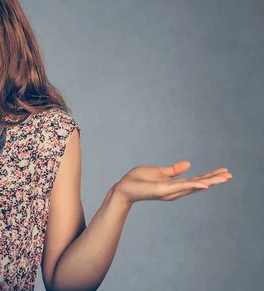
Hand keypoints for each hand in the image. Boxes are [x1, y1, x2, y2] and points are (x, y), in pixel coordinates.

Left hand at [113, 160, 232, 204]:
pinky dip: (195, 186)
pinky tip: (207, 184)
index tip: (224, 172)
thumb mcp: (159, 172)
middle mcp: (175, 190)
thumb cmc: (138, 180)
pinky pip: (182, 187)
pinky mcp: (164, 190)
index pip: (196, 180)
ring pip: (194, 186)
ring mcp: (171, 191)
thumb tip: (189, 164)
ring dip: (210, 182)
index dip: (210, 176)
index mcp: (174, 184)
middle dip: (214, 179)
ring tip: (225, 178)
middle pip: (199, 184)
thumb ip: (174, 169)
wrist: (124, 188)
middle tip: (230, 175)